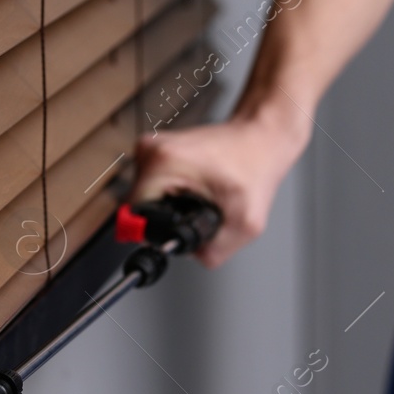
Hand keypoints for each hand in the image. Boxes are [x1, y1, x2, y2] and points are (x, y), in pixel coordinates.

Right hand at [130, 107, 309, 268]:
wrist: (260, 137)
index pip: (133, 215)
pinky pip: (153, 185)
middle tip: (202, 206)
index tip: (178, 227)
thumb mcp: (244, 222)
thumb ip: (215, 251)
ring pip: (145, 198)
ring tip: (203, 193)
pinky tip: (198, 186)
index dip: (154, 233)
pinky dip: (173, 192)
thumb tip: (190, 256)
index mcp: (164, 162)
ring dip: (171, 205)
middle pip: (139, 208)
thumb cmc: (256, 164)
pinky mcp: (157, 150)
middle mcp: (151, 151)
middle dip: (169, 218)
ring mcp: (152, 148)